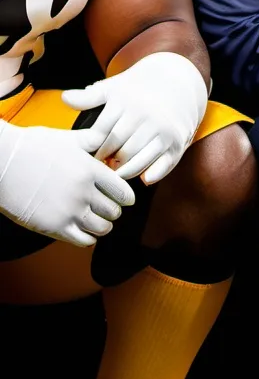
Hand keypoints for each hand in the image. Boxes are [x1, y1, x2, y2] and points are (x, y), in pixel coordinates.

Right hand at [0, 121, 134, 246]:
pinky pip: (82, 240)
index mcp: (91, 170)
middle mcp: (84, 192)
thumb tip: (105, 137)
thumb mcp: (68, 138)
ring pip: (102, 228)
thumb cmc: (32, 147)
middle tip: (108, 210)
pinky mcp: (53, 226)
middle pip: (113, 211)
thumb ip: (91, 140)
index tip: (125, 200)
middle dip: (113, 212)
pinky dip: (87, 239)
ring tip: (97, 222)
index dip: (126, 197)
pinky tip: (83, 231)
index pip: (122, 191)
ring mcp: (69, 210)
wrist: (2, 163)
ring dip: (102, 226)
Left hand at [63, 52, 207, 184]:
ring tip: (117, 170)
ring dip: (124, 171)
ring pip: (136, 160)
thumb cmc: (138, 89)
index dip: (92, 149)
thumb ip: (90, 97)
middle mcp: (145, 115)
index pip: (100, 135)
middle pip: (117, 149)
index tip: (89, 155)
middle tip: (101, 167)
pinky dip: (149, 175)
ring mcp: (162, 129)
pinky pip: (160, 166)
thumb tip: (65, 98)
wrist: (179, 82)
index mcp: (126, 102)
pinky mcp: (177, 141)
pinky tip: (141, 176)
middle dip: (107, 161)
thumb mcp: (115, 88)